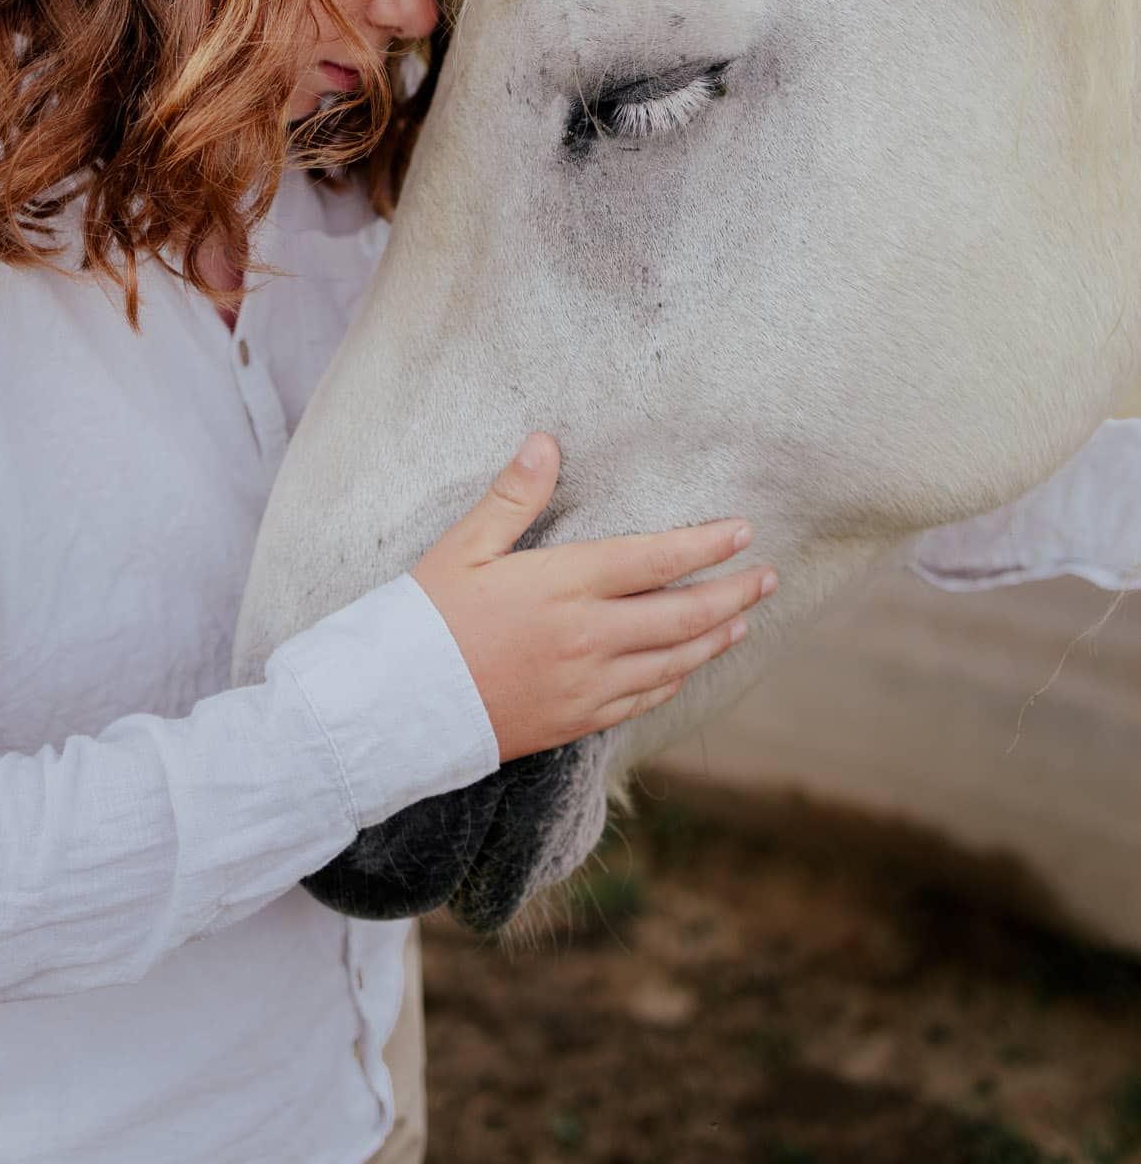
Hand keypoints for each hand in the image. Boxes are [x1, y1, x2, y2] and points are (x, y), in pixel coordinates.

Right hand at [410, 433, 774, 762]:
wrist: (395, 707)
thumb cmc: (424, 619)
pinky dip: (672, 681)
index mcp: (563, 585)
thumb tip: (546, 442)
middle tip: (768, 577)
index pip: (655, 561)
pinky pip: (641, 701)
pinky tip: (684, 670)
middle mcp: (587, 637)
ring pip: (672, 662)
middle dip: (732, 593)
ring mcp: (585, 685)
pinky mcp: (573, 720)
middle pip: (681, 615)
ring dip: (713, 639)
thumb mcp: (462, 546)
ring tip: (742, 619)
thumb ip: (512, 496)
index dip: (706, 545)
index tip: (743, 532)